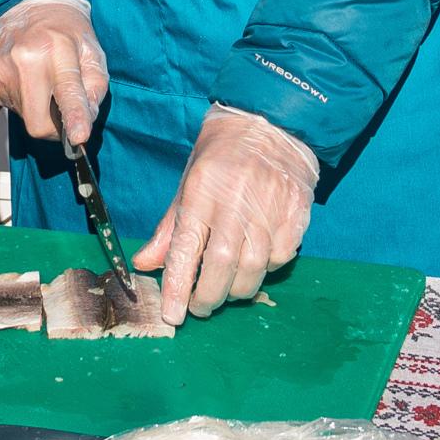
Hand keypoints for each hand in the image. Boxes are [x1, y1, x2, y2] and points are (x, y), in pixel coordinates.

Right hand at [0, 0, 106, 142]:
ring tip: (43, 81)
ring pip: (25, 117)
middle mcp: (24, 60)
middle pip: (38, 122)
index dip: (74, 118)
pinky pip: (11, 107)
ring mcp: (1, 70)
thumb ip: (96, 86)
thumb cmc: (65, 29)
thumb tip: (87, 120)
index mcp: (56, 49)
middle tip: (63, 111)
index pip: (67, 92)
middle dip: (55, 128)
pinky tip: (27, 78)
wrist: (26, 5)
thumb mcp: (92, 50)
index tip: (78, 137)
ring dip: (39, 110)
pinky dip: (24, 101)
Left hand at [134, 106, 319, 324]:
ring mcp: (269, 207)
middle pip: (221, 265)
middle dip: (208, 297)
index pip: (185, 248)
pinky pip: (280, 257)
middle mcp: (235, 201)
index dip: (177, 287)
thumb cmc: (221, 156)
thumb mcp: (187, 184)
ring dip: (237, 290)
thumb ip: (169, 228)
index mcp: (201, 191)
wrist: (270, 123)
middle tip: (200, 307)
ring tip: (226, 290)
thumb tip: (144, 264)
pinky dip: (266, 269)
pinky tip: (255, 263)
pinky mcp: (295, 212)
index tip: (172, 316)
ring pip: (253, 268)